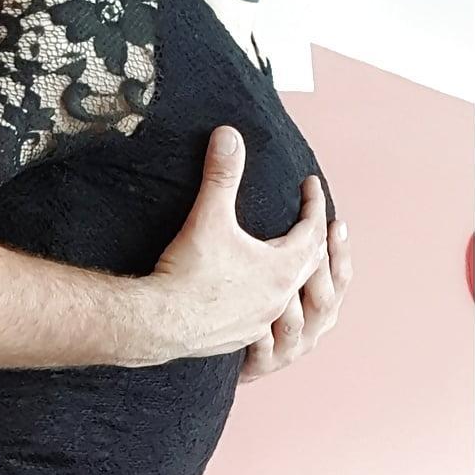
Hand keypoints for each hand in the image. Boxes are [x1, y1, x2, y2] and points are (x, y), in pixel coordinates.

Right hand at [147, 127, 330, 365]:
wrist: (160, 324)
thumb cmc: (188, 275)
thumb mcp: (208, 217)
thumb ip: (222, 174)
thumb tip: (229, 136)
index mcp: (281, 268)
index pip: (312, 230)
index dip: (314, 203)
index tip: (311, 185)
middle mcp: (278, 298)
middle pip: (309, 264)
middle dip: (313, 238)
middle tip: (311, 221)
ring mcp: (261, 322)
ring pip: (290, 295)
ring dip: (293, 274)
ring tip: (289, 259)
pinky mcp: (240, 338)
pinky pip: (265, 318)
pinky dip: (269, 300)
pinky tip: (256, 296)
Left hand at [239, 211, 352, 384]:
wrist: (217, 347)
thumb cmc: (249, 306)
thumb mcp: (278, 276)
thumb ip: (296, 249)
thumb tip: (310, 210)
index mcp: (321, 307)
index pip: (339, 276)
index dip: (340, 248)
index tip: (334, 220)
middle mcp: (311, 330)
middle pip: (324, 298)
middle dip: (320, 266)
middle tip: (313, 235)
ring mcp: (288, 350)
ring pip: (295, 321)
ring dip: (291, 296)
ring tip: (281, 271)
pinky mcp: (263, 365)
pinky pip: (263, 344)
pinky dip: (260, 329)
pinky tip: (251, 311)